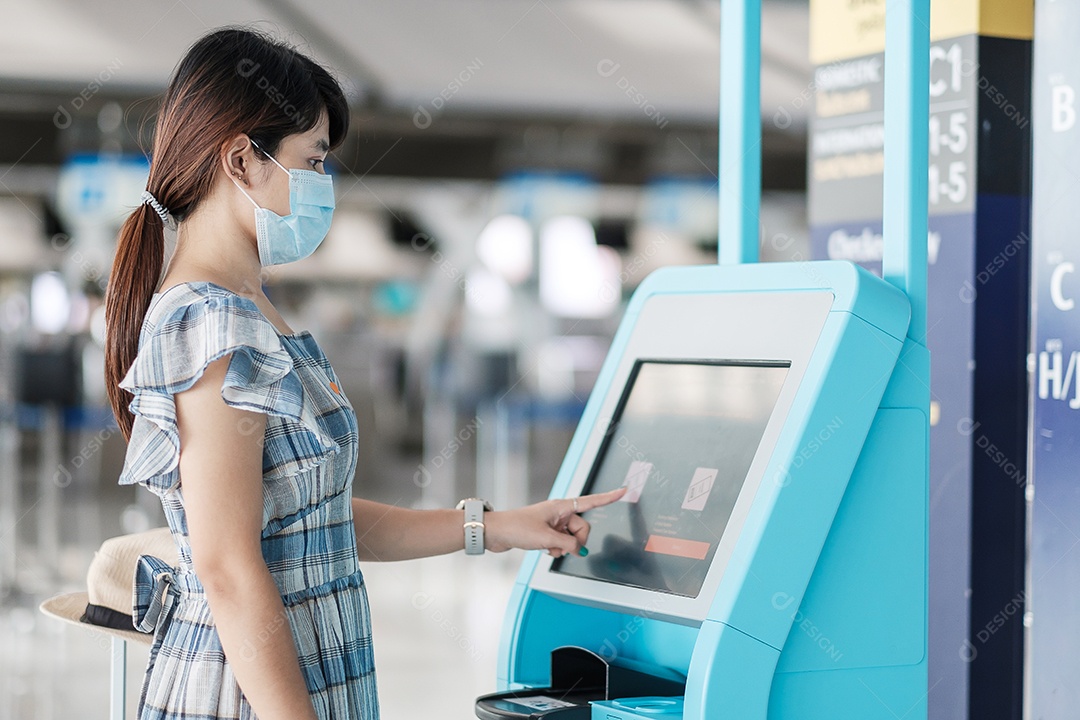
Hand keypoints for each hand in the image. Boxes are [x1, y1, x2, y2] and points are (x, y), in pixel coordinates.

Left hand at [484, 487, 626, 556]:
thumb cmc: (518, 527)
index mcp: (562, 506)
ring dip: (564, 547)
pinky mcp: (547, 532)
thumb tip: (579, 550)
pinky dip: (557, 549)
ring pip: (572, 538)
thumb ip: (568, 544)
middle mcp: (559, 513)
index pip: (591, 501)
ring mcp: (553, 523)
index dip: (609, 497)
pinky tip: (545, 550)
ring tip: (549, 549)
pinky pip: (562, 543)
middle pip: (582, 528)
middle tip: (564, 548)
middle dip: (577, 541)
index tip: (624, 490)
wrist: (497, 533)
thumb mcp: (547, 538)